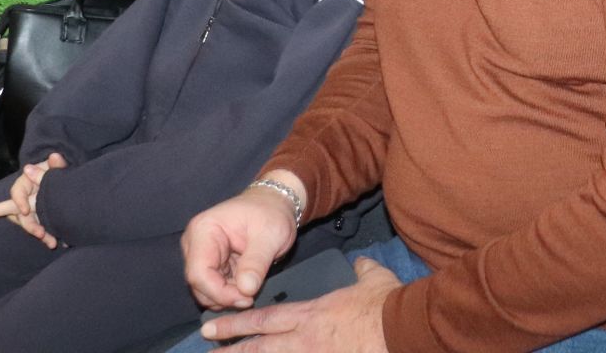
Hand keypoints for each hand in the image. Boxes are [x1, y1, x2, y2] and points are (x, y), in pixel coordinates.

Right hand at [0, 152, 66, 248]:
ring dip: (40, 234)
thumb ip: (57, 163)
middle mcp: (25, 199)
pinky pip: (41, 228)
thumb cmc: (53, 170)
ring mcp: (32, 210)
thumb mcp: (55, 166)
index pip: (16, 192)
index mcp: (25, 184)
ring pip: (31, 224)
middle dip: (29, 225)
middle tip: (40, 233)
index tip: (25, 210)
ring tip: (52, 243)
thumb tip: (54, 156)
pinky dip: (48, 235)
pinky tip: (58, 242)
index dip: (19, 202)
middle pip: (20, 214)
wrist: (60, 178)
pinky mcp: (40, 218)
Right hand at [182, 177, 304, 310]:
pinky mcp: (209, 264)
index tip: (247, 298)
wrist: (273, 205)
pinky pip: (212, 288)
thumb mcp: (271, 235)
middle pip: (198, 284)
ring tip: (251, 287)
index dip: (220, 293)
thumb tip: (246, 290)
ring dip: (226, 297)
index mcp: (203, 229)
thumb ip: (257, 262)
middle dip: (224, 296)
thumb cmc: (271, 214)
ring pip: (203, 290)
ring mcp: (199, 254)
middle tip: (251, 297)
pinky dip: (229, 293)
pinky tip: (247, 285)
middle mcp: (194, 243)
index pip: (199, 273)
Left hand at [197, 256, 397, 350]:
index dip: (235, 324)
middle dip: (229, 350)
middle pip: (257, 347)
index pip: (263, 319)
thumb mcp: (373, 280)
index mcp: (310, 314)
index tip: (212, 328)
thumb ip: (362, 270)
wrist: (400, 329)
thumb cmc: (385, 306)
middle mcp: (303, 339)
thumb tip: (360, 262)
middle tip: (206, 352)